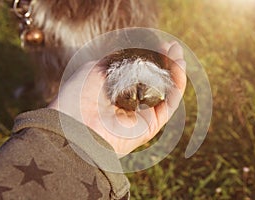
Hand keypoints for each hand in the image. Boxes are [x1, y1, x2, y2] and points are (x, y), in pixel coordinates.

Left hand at [49, 41, 185, 156]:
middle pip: (155, 80)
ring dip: (175, 71)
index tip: (158, 42)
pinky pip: (170, 103)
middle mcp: (130, 101)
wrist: (76, 124)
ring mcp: (142, 113)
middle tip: (173, 46)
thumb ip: (116, 60)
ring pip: (165, 91)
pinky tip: (179, 67)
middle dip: (165, 62)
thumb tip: (135, 52)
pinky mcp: (151, 124)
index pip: (140, 71)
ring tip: (179, 54)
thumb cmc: (78, 95)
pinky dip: (177, 85)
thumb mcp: (95, 68)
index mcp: (116, 89)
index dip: (150, 56)